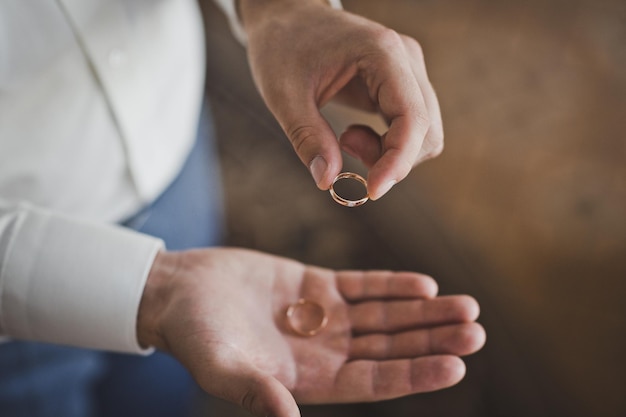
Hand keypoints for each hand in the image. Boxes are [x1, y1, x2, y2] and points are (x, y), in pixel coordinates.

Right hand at [138, 248, 484, 416]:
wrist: (180, 293)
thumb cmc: (196, 337)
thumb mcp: (223, 369)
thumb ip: (258, 394)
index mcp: (310, 381)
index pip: (375, 382)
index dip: (415, 374)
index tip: (456, 367)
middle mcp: (326, 352)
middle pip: (391, 347)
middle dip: (433, 340)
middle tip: (476, 330)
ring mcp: (325, 318)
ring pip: (386, 316)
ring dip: (424, 311)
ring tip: (465, 306)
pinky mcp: (317, 285)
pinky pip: (364, 286)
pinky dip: (393, 285)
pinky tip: (424, 284)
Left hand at [240, 0, 443, 199]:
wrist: (285, 17)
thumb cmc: (282, 47)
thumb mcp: (284, 94)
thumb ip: (307, 137)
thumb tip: (327, 182)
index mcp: (382, 53)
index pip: (413, 117)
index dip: (398, 160)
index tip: (372, 190)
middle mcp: (405, 60)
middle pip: (426, 131)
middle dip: (391, 159)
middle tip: (342, 148)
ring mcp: (407, 71)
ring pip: (424, 133)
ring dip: (389, 154)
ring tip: (343, 139)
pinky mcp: (399, 85)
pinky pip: (410, 128)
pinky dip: (386, 146)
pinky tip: (351, 136)